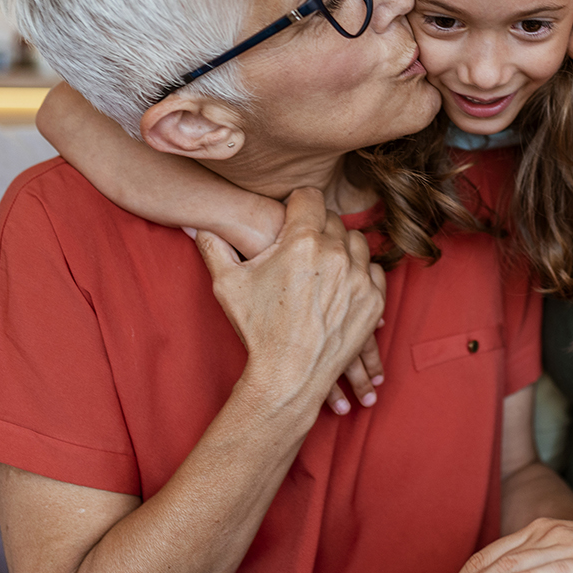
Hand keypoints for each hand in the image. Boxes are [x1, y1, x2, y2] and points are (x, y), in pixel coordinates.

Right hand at [195, 187, 384, 410]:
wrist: (288, 376)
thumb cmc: (256, 330)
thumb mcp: (227, 285)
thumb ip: (213, 247)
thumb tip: (198, 225)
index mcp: (301, 242)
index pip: (309, 196)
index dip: (297, 203)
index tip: (292, 213)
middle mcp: (335, 254)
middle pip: (332, 219)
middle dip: (317, 227)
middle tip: (302, 245)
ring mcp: (358, 276)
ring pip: (356, 241)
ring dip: (342, 247)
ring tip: (322, 265)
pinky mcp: (374, 299)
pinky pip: (373, 269)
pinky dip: (359, 272)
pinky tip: (341, 282)